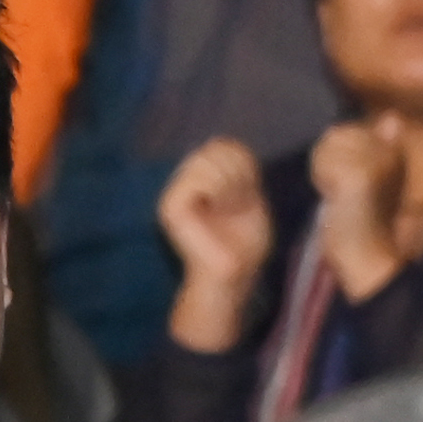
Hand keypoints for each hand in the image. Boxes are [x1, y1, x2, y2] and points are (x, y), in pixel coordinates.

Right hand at [155, 139, 274, 351]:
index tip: (251, 189)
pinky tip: (223, 207)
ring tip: (234, 205)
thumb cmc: (244, 244)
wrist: (233, 277)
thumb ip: (238, 172)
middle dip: (237, 170)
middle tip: (242, 199)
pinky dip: (217, 189)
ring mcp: (173, 196)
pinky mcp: (171, 208)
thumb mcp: (247, 198)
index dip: (243, 160)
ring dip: (229, 181)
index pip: (221, 145)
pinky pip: (196, 180)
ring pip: (205, 160)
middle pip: (214, 148)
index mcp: (198, 182)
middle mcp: (181, 185)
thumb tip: (228, 144)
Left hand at [307, 115, 409, 300]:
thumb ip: (374, 150)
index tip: (345, 183)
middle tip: (341, 191)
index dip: (333, 155)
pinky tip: (335, 196)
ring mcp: (376, 160)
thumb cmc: (363, 222)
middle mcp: (390, 149)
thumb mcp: (371, 181)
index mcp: (395, 150)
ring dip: (323, 170)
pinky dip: (322, 178)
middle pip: (335, 133)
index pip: (345, 129)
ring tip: (339, 193)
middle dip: (327, 161)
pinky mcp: (360, 175)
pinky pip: (324, 161)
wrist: (369, 256)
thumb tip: (391, 116)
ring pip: (328, 145)